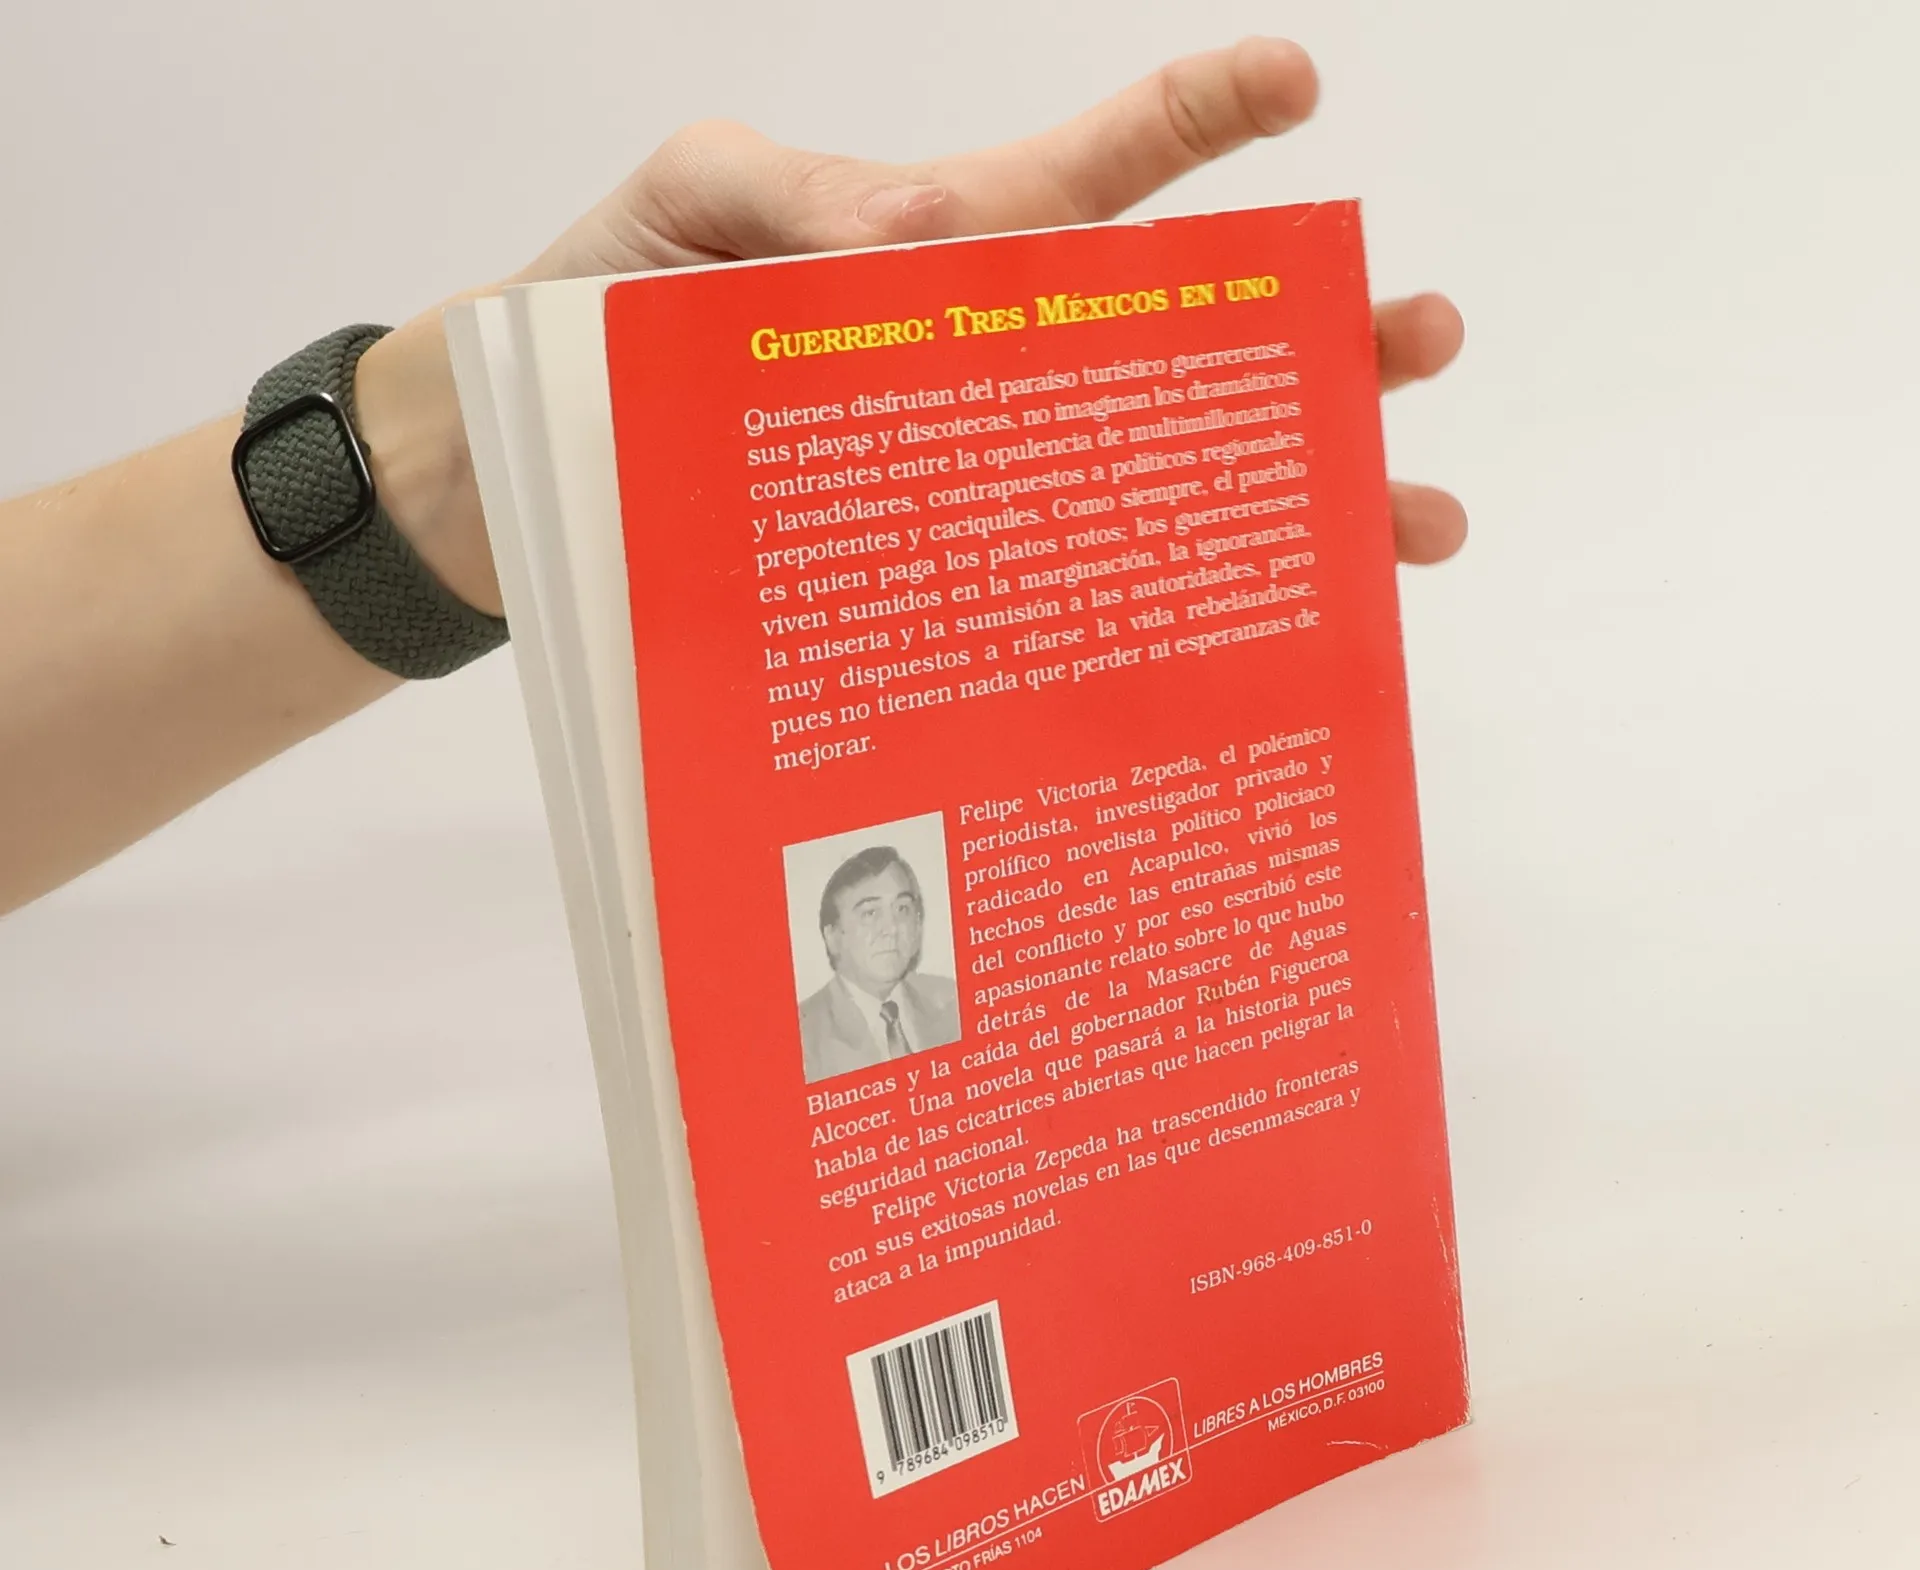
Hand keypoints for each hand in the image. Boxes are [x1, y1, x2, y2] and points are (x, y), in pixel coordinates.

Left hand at [360, 38, 1463, 614]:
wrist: (509, 488)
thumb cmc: (591, 315)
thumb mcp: (679, 210)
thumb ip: (790, 196)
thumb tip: (920, 243)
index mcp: (946, 263)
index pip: (1093, 182)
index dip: (1193, 126)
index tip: (1295, 84)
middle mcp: (987, 384)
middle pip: (1181, 357)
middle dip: (1315, 348)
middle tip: (1419, 346)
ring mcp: (970, 497)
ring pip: (1150, 499)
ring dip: (1283, 513)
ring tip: (1399, 532)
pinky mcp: (932, 600)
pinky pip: (1059, 612)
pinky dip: (1145, 640)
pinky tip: (1226, 669)